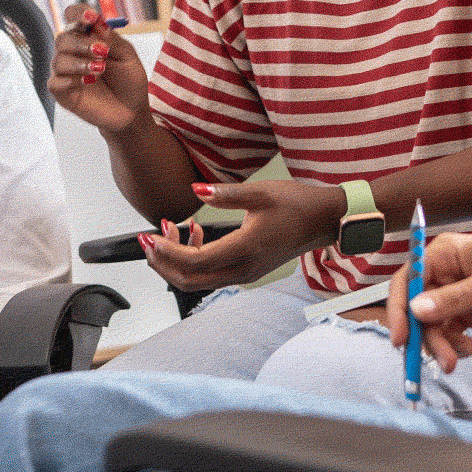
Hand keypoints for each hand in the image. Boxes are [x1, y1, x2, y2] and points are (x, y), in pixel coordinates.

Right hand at [48, 6, 148, 133]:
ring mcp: (67, 72)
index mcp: (89, 37)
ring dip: (79, 62)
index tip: (92, 18)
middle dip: (82, 43)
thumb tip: (98, 24)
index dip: (79, 14)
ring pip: (58, 59)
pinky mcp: (63, 92)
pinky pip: (54, 82)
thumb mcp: (128, 57)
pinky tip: (87, 82)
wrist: (132, 111)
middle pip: (63, 37)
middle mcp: (74, 52)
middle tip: (102, 51)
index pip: (74, 16)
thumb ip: (112, 40)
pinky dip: (69, 80)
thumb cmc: (129, 81)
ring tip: (100, 69)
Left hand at [138, 179, 344, 290]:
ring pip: (198, 280)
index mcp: (245, 250)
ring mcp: (245, 275)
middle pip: (189, 281)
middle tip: (148, 238)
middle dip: (163, 262)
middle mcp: (243, 270)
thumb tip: (194, 190)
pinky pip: (211, 274)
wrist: (323, 220)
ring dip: (177, 260)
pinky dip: (194, 259)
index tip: (149, 235)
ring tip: (169, 229)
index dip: (166, 252)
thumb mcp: (260, 192)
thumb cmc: (296, 204)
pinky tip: (194, 232)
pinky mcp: (247, 272)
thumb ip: (225, 194)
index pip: (194, 262)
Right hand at [386, 231, 471, 371]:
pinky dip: (456, 343)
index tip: (402, 338)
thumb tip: (416, 310)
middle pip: (418, 308)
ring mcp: (458, 291)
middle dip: (426, 335)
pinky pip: (451, 330)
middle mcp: (446, 272)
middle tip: (442, 359)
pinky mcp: (471, 308)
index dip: (399, 309)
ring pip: (434, 323)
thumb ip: (453, 299)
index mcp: (444, 254)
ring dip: (442, 344)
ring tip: (458, 359)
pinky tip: (470, 348)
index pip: (408, 280)